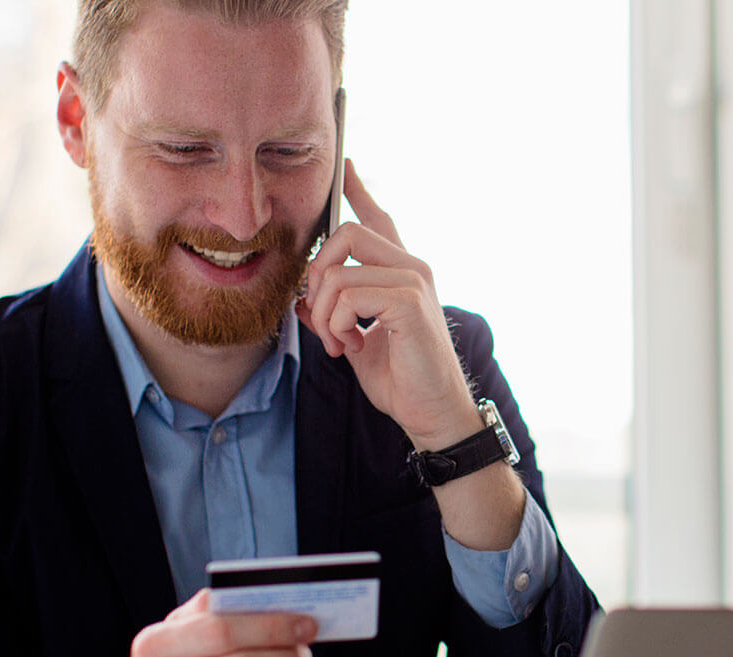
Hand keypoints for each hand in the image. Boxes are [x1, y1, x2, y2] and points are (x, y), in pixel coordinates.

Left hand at [295, 159, 482, 450]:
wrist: (433, 413)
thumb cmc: (402, 381)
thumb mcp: (356, 344)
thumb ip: (332, 316)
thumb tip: (299, 298)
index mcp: (401, 274)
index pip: (379, 220)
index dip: (359, 192)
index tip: (345, 166)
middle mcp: (411, 268)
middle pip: (346, 233)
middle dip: (316, 274)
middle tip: (320, 318)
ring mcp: (413, 280)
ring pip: (339, 272)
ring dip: (323, 314)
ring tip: (338, 344)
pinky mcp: (409, 301)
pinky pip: (349, 296)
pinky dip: (337, 325)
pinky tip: (351, 347)